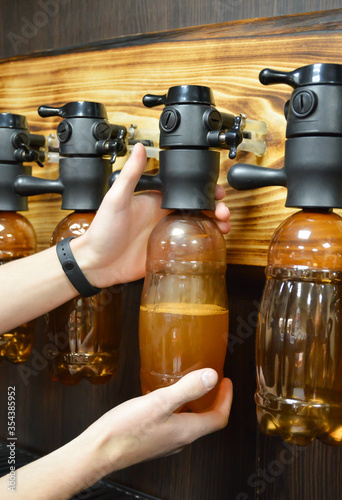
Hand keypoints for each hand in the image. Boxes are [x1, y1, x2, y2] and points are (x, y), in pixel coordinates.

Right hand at [3, 370, 231, 499]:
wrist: (98, 452)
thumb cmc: (126, 429)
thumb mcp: (159, 402)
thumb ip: (187, 389)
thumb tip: (213, 377)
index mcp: (186, 431)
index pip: (218, 418)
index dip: (226, 399)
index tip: (227, 382)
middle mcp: (179, 440)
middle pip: (205, 421)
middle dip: (212, 400)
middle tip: (211, 381)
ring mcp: (165, 442)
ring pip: (189, 422)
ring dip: (194, 404)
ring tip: (189, 385)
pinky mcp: (151, 441)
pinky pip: (173, 424)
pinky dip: (177, 409)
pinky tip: (163, 398)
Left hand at [72, 143, 230, 286]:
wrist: (96, 264)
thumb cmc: (102, 231)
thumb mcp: (116, 199)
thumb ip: (131, 175)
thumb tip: (140, 147)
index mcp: (154, 199)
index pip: (184, 190)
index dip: (202, 189)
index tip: (216, 191)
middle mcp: (162, 215)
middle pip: (196, 207)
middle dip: (214, 207)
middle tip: (224, 212)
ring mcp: (166, 234)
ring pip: (197, 225)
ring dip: (213, 224)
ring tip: (224, 226)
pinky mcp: (166, 252)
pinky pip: (190, 246)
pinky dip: (204, 242)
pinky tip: (213, 242)